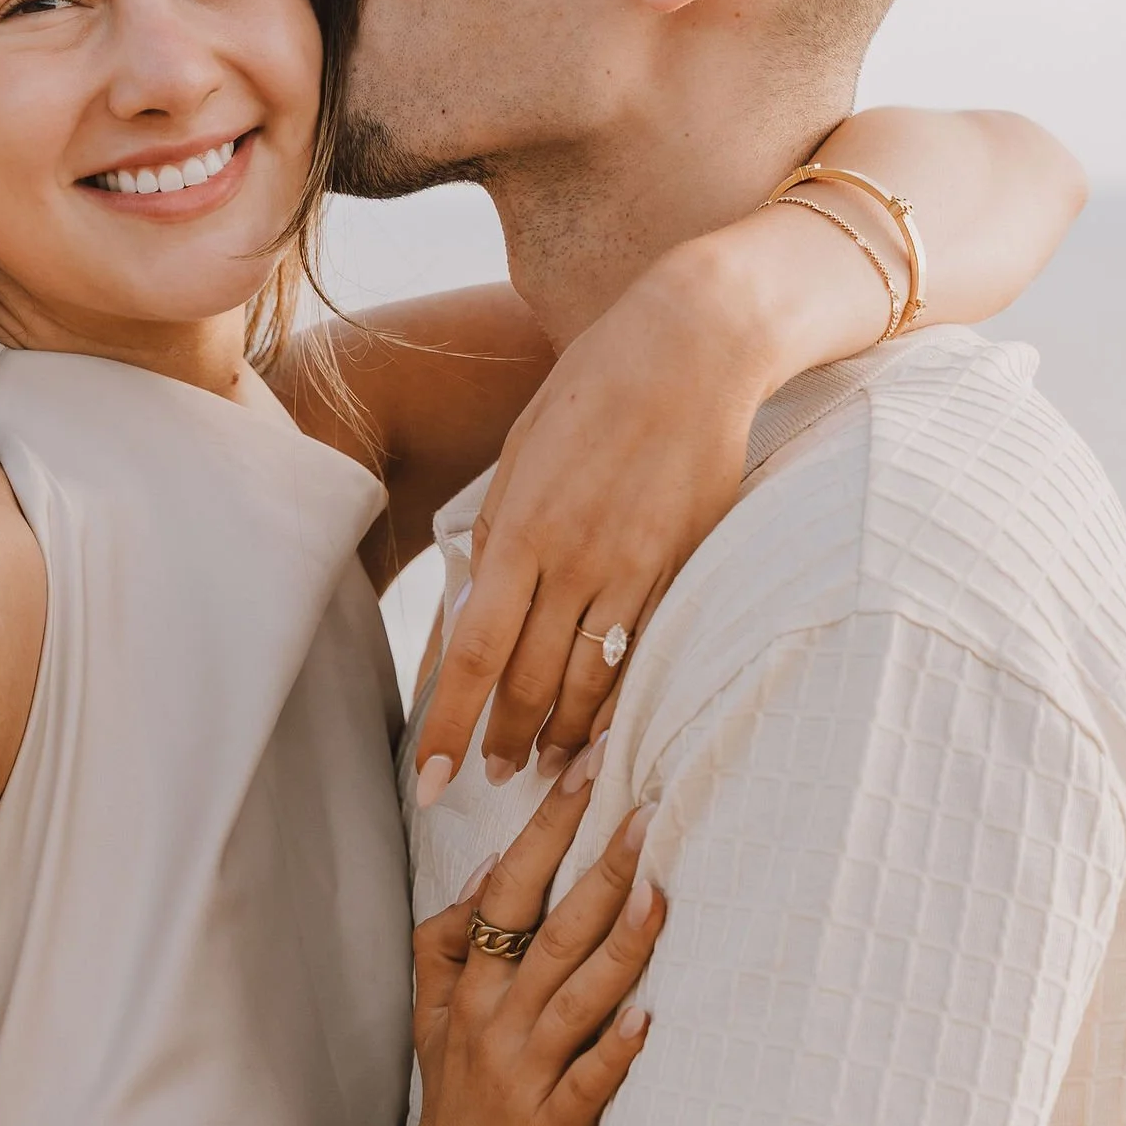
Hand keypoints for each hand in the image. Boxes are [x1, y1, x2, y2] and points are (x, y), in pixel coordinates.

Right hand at [405, 753, 662, 1125]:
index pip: (510, 889)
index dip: (548, 828)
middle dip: (599, 866)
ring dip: (620, 944)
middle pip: (552, 930)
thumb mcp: (433, 1017)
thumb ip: (448, 940)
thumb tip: (490, 864)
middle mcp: (500, 1020)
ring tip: (658, 891)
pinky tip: (651, 1016)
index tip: (586, 769)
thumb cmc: (455, 1104)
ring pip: (576, 996)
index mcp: (476, 987)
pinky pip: (590, 1081)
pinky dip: (617, 1049)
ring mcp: (527, 1073)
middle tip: (645, 808)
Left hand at [412, 236, 775, 800]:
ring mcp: (639, 566)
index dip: (452, 725)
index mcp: (522, 529)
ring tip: (549, 768)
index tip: (432, 780)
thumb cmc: (591, 389)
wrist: (693, 345)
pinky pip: (649, 651)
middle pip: (534, 681)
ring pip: (595, 680)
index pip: (477, 653)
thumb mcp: (520, 454)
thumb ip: (498, 534)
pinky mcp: (687, 565)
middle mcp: (578, 557)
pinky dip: (624, 698)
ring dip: (567, 735)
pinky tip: (609, 728)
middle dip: (509, 741)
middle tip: (494, 778)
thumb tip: (476, 608)